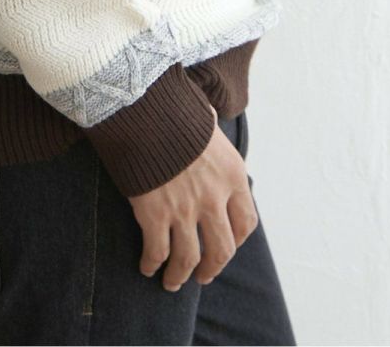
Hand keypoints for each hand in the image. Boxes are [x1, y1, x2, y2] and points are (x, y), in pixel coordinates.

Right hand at [127, 108, 258, 291]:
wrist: (143, 106)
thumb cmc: (175, 108)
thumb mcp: (207, 122)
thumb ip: (212, 142)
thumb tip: (208, 127)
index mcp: (232, 175)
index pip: (246, 222)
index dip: (236, 240)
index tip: (227, 245)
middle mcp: (214, 197)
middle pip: (222, 250)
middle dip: (212, 268)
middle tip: (202, 275)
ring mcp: (184, 209)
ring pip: (189, 259)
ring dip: (180, 275)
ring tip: (172, 282)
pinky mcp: (154, 214)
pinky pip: (157, 251)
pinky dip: (152, 263)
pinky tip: (147, 266)